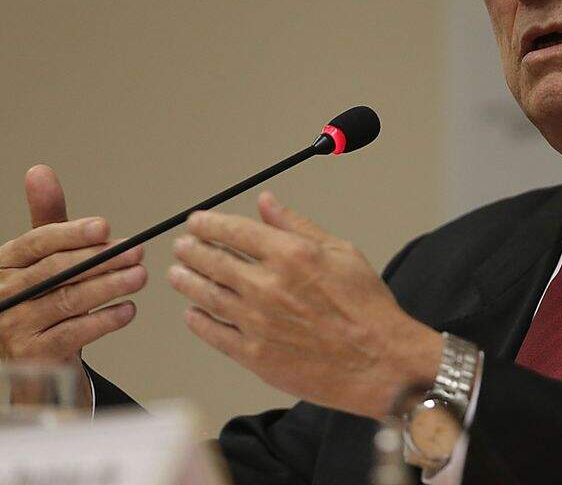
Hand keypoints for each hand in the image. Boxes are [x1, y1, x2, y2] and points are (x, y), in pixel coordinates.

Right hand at [0, 166, 146, 407]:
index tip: (105, 228)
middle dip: (102, 259)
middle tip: (138, 251)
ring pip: (68, 300)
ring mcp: (13, 327)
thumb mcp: (42, 257)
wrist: (32, 359)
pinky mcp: (33, 355)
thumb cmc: (41, 298)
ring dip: (110, 286)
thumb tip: (39, 171)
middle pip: (56, 270)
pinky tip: (128, 309)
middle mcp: (3, 294)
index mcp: (2, 264)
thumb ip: (48, 219)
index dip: (71, 233)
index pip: (37, 242)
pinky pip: (74, 333)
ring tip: (140, 276)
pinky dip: (104, 320)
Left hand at [168, 191, 441, 419]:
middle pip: (213, 261)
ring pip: (207, 295)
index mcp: (291, 255)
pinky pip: (214, 333)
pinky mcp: (255, 355)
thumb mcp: (341, 253)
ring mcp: (258, 322)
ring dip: (187, 281)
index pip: (234, 231)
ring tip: (178, 273)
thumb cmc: (368, 308)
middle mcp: (268, 286)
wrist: (380, 361)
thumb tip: (267, 203)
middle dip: (192, 249)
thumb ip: (298, 226)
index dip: (209, 223)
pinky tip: (192, 313)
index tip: (198, 221)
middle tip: (182, 246)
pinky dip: (198, 321)